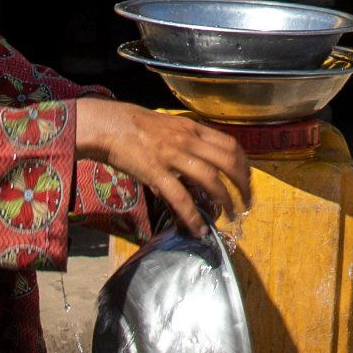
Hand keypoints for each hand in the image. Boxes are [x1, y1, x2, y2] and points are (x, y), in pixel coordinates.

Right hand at [74, 97, 251, 233]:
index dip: (244, 164)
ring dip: (225, 200)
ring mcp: (172, 155)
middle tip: (246, 201)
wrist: (106, 123)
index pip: (230, 144)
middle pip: (228, 161)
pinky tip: (198, 228)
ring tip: (230, 215)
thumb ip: (186, 140)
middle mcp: (187, 139)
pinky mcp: (155, 171)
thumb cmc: (133, 125)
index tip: (246, 179)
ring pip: (211, 178)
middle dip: (242, 184)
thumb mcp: (168, 126)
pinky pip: (180, 197)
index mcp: (192, 128)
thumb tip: (198, 161)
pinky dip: (192, 215)